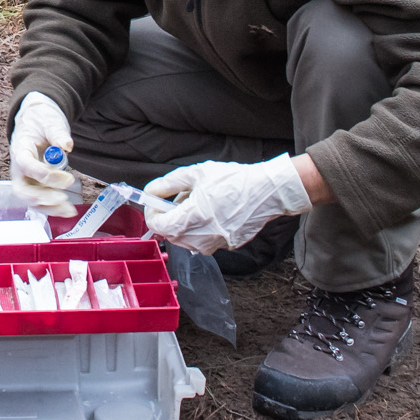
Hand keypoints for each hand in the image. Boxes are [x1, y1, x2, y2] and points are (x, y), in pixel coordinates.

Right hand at [7, 91, 79, 216]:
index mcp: (20, 149)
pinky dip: (52, 208)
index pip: (26, 165)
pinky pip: (40, 201)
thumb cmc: (41, 121)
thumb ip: (58, 133)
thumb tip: (67, 145)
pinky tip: (68, 210)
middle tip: (62, 197)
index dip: (43, 174)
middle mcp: (19, 168)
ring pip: (31, 199)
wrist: (36, 122)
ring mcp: (26, 179)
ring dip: (49, 207)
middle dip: (42, 197)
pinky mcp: (35, 185)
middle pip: (22, 189)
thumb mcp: (50, 121)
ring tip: (69, 210)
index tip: (67, 177)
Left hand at [142, 153, 313, 254]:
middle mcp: (202, 237)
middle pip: (170, 235)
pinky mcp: (227, 246)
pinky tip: (210, 212)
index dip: (152, 213)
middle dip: (167, 218)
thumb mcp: (196, 174)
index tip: (155, 202)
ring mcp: (215, 244)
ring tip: (196, 203)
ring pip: (186, 240)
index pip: (158, 225)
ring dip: (183, 224)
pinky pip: (204, 241)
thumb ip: (169, 184)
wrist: (268, 191)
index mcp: (192, 218)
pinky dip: (200, 229)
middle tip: (175, 200)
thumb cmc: (234, 180)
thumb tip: (151, 191)